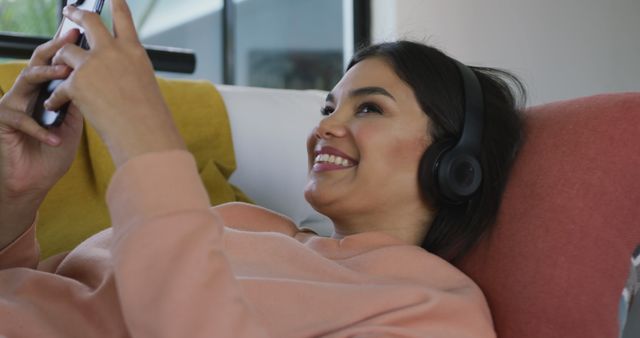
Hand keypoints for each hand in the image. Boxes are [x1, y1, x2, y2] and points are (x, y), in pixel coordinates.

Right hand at [0, 30, 84, 247]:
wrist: (35, 183)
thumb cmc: (53, 155)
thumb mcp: (73, 127)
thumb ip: (78, 105)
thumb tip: (95, 83)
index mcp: (45, 93)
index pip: (55, 65)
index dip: (68, 52)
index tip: (86, 38)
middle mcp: (28, 94)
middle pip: (39, 63)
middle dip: (55, 49)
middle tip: (71, 39)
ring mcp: (14, 104)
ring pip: (27, 80)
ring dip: (47, 76)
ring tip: (66, 74)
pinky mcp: (3, 121)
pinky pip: (21, 119)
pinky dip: (40, 130)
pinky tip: (55, 140)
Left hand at [45, 0, 185, 166]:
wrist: (143, 133)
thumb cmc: (149, 115)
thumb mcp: (143, 82)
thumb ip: (124, 67)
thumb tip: (104, 63)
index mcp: (134, 51)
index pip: (123, 17)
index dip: (115, 3)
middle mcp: (113, 52)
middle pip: (89, 21)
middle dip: (76, 14)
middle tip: (69, 12)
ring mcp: (93, 65)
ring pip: (66, 51)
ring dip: (61, 61)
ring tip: (59, 71)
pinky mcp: (77, 83)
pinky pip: (59, 85)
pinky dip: (56, 97)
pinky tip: (55, 104)